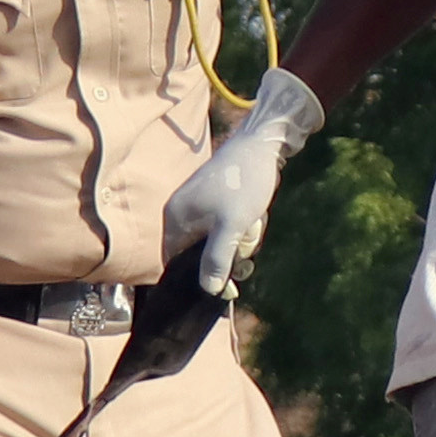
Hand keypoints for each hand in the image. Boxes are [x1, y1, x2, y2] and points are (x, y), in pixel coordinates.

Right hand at [160, 67, 322, 297]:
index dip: (197, 279)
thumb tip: (207, 290)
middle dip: (227, 258)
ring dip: (240, 245)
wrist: (261, 146)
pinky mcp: (216, 205)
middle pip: (199, 258)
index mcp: (175, 220)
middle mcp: (182, 216)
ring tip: (252, 226)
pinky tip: (254, 219)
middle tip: (246, 251)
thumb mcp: (230, 226)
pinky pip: (226, 231)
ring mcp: (199, 210)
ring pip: (217, 246)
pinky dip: (242, 232)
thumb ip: (216, 259)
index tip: (224, 285)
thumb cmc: (243, 184)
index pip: (174, 264)